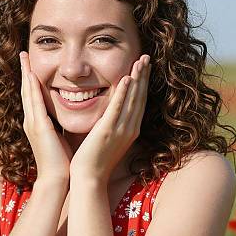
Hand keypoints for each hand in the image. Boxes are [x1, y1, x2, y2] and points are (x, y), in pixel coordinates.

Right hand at [19, 51, 72, 181]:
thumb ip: (60, 126)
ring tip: (24, 57)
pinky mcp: (39, 127)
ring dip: (26, 73)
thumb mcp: (60, 138)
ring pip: (28, 92)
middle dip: (25, 71)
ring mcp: (33, 123)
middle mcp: (32, 121)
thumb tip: (69, 117)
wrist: (57, 180)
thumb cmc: (62, 162)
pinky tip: (31, 74)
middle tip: (23, 53)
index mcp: (38, 124)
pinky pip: (35, 102)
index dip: (32, 80)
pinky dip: (32, 87)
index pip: (34, 97)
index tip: (31, 64)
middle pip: (27, 90)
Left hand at [69, 54, 150, 182]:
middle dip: (144, 75)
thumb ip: (110, 122)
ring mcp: (120, 130)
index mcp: (130, 130)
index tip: (144, 66)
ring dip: (137, 78)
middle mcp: (130, 128)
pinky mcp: (107, 131)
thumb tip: (107, 111)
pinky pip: (117, 109)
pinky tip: (126, 79)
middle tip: (146, 56)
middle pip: (140, 97)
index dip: (142, 82)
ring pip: (132, 99)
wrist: (89, 179)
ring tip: (140, 60)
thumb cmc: (94, 160)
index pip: (139, 101)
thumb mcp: (107, 138)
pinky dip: (123, 93)